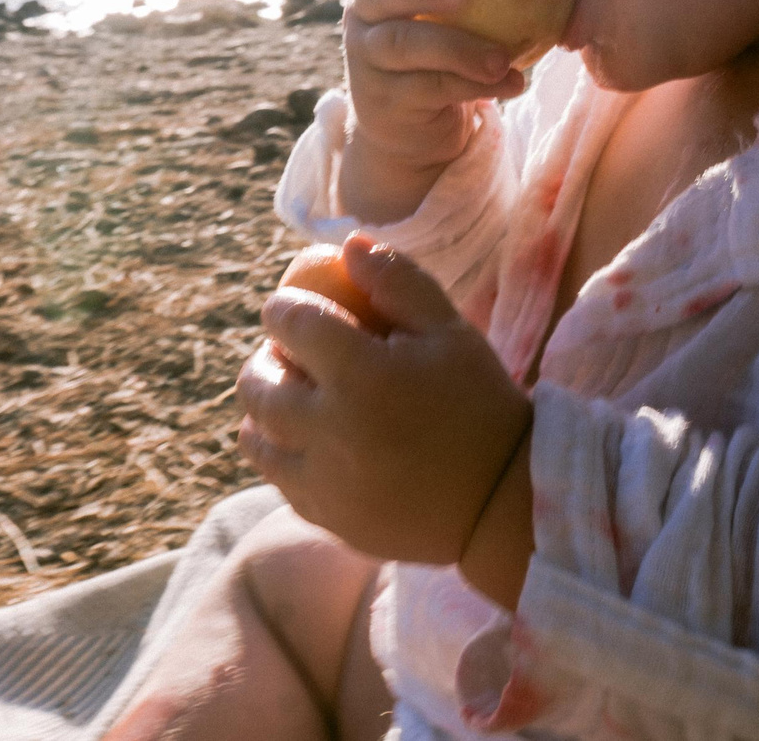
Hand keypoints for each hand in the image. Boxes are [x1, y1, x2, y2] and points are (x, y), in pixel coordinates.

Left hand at [238, 234, 528, 566]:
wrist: (503, 504)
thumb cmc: (480, 406)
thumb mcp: (450, 332)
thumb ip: (397, 281)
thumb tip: (348, 243)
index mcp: (364, 376)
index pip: (291, 322)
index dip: (284, 307)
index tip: (294, 307)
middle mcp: (332, 430)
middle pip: (258, 381)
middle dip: (266, 358)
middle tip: (288, 354)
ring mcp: (324, 480)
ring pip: (255, 434)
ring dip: (263, 407)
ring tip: (292, 395)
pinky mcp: (326, 517)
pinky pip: (277, 477)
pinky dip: (279, 452)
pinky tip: (306, 438)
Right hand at [338, 0, 523, 212]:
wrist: (409, 137)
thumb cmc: (437, 64)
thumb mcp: (437, 25)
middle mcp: (360, 23)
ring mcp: (366, 64)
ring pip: (404, 44)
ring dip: (459, 47)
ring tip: (503, 58)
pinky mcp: (386, 103)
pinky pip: (432, 87)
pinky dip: (475, 85)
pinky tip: (512, 83)